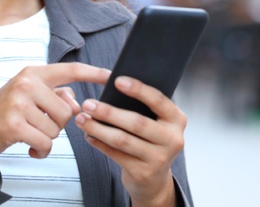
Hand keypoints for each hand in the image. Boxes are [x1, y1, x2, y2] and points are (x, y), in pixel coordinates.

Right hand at [0, 62, 109, 165]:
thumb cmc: (4, 114)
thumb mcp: (28, 96)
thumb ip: (54, 94)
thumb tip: (76, 104)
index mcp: (32, 73)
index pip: (70, 70)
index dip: (93, 73)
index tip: (111, 76)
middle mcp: (26, 83)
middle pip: (67, 110)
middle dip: (58, 125)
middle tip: (39, 126)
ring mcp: (18, 102)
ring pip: (57, 129)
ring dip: (48, 139)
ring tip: (31, 136)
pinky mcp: (14, 124)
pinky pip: (46, 143)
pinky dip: (42, 151)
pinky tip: (30, 149)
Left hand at [74, 76, 185, 206]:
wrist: (154, 179)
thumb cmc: (151, 141)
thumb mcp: (155, 122)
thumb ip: (142, 107)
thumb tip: (112, 86)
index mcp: (176, 119)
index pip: (158, 100)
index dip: (138, 89)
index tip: (117, 80)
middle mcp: (172, 139)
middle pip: (137, 122)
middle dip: (109, 112)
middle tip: (88, 104)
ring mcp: (159, 158)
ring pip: (123, 140)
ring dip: (98, 128)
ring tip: (82, 120)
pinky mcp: (143, 173)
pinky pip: (116, 155)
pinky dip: (99, 143)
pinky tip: (89, 136)